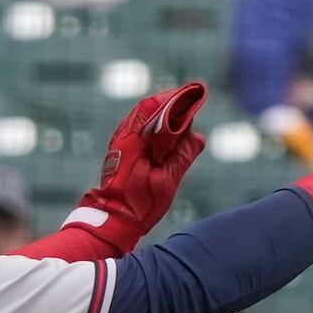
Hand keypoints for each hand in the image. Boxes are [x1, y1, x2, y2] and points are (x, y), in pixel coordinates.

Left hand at [66, 82, 208, 249]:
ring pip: (144, 116)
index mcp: (134, 139)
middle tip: (192, 103)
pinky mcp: (123, 148)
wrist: (114, 218)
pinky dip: (156, 125)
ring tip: (185, 117)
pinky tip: (169, 133)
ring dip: (164, 114)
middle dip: (172, 104)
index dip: (176, 99)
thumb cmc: (139, 203)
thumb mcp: (166, 182)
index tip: (195, 94)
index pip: (155, 107)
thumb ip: (182, 157)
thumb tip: (199, 137)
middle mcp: (125, 134)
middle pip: (149, 107)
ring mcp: (121, 140)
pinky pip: (140, 127)